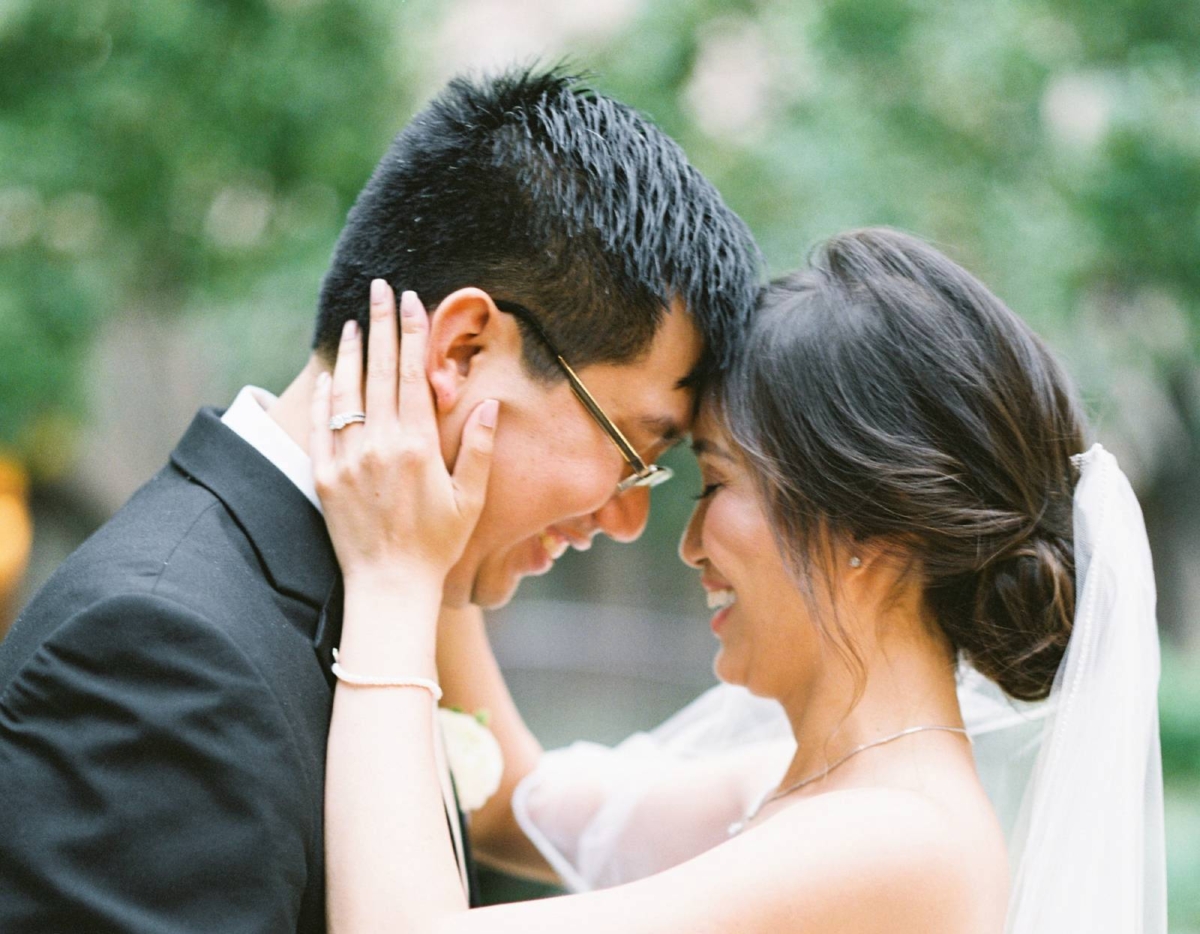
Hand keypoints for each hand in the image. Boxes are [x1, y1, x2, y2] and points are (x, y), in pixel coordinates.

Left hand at [310, 280, 498, 588]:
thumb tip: (485, 405)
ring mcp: (348, 460)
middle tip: (379, 288)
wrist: (389, 587)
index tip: (411, 301)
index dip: (412, 335)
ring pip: (348, 393)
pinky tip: (329, 375)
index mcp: (418, 447)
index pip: (413, 376)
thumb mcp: (468, 499)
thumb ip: (476, 449)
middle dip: (382, 326)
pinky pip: (320, 427)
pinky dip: (325, 397)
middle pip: (380, 372)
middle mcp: (380, 446)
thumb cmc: (437, 545)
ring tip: (355, 321)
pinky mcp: (324, 477)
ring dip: (353, 353)